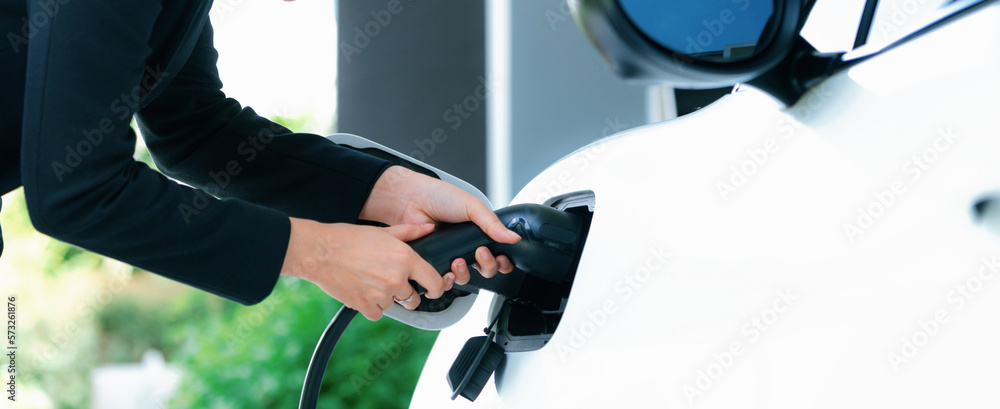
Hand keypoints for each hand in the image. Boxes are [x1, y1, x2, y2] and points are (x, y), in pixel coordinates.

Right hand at [281, 219, 445, 319]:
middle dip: (406, 294)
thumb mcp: (383, 231)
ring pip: (392, 305)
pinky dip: (371, 307)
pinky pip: (377, 314)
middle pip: (413, 299)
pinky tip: (363, 292)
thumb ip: (410, 232)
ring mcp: (380, 294)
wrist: (319, 251)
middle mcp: (396, 278)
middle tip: (393, 283)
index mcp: (405, 258)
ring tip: (371, 281)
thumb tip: (429, 228)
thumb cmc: (349, 239)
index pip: (434, 283)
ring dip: (386, 298)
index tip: (432, 290)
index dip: (437, 288)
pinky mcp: (364, 305)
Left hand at [359, 166, 520, 285]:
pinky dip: (445, 282)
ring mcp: (448, 257)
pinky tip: (445, 272)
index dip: (503, 262)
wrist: (411, 200)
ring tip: (458, 261)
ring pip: (464, 280)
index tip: (501, 257)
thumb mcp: (472, 206)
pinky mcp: (432, 265)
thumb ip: (492, 224)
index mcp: (478, 234)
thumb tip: (513, 236)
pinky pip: (441, 282)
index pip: (498, 255)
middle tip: (479, 254)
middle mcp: (465, 248)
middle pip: (485, 271)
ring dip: (464, 274)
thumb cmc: (439, 197)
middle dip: (487, 266)